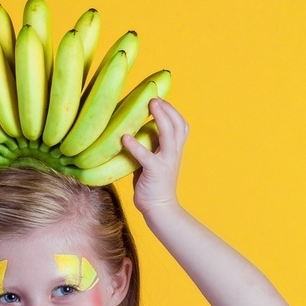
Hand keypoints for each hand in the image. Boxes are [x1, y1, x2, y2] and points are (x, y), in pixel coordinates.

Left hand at [121, 98, 188, 216]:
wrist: (159, 208)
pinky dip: (136, 145)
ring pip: (169, 134)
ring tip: (149, 104)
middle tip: (154, 96)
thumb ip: (151, 145)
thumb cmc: (152, 184)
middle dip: (168, 108)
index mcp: (175, 150)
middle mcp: (174, 154)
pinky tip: (125, 137)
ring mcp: (166, 162)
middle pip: (178, 124)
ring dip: (160, 117)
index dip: (172, 110)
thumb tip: (136, 128)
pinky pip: (146, 156)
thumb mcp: (154, 160)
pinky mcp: (155, 172)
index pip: (180, 124)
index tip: (160, 97)